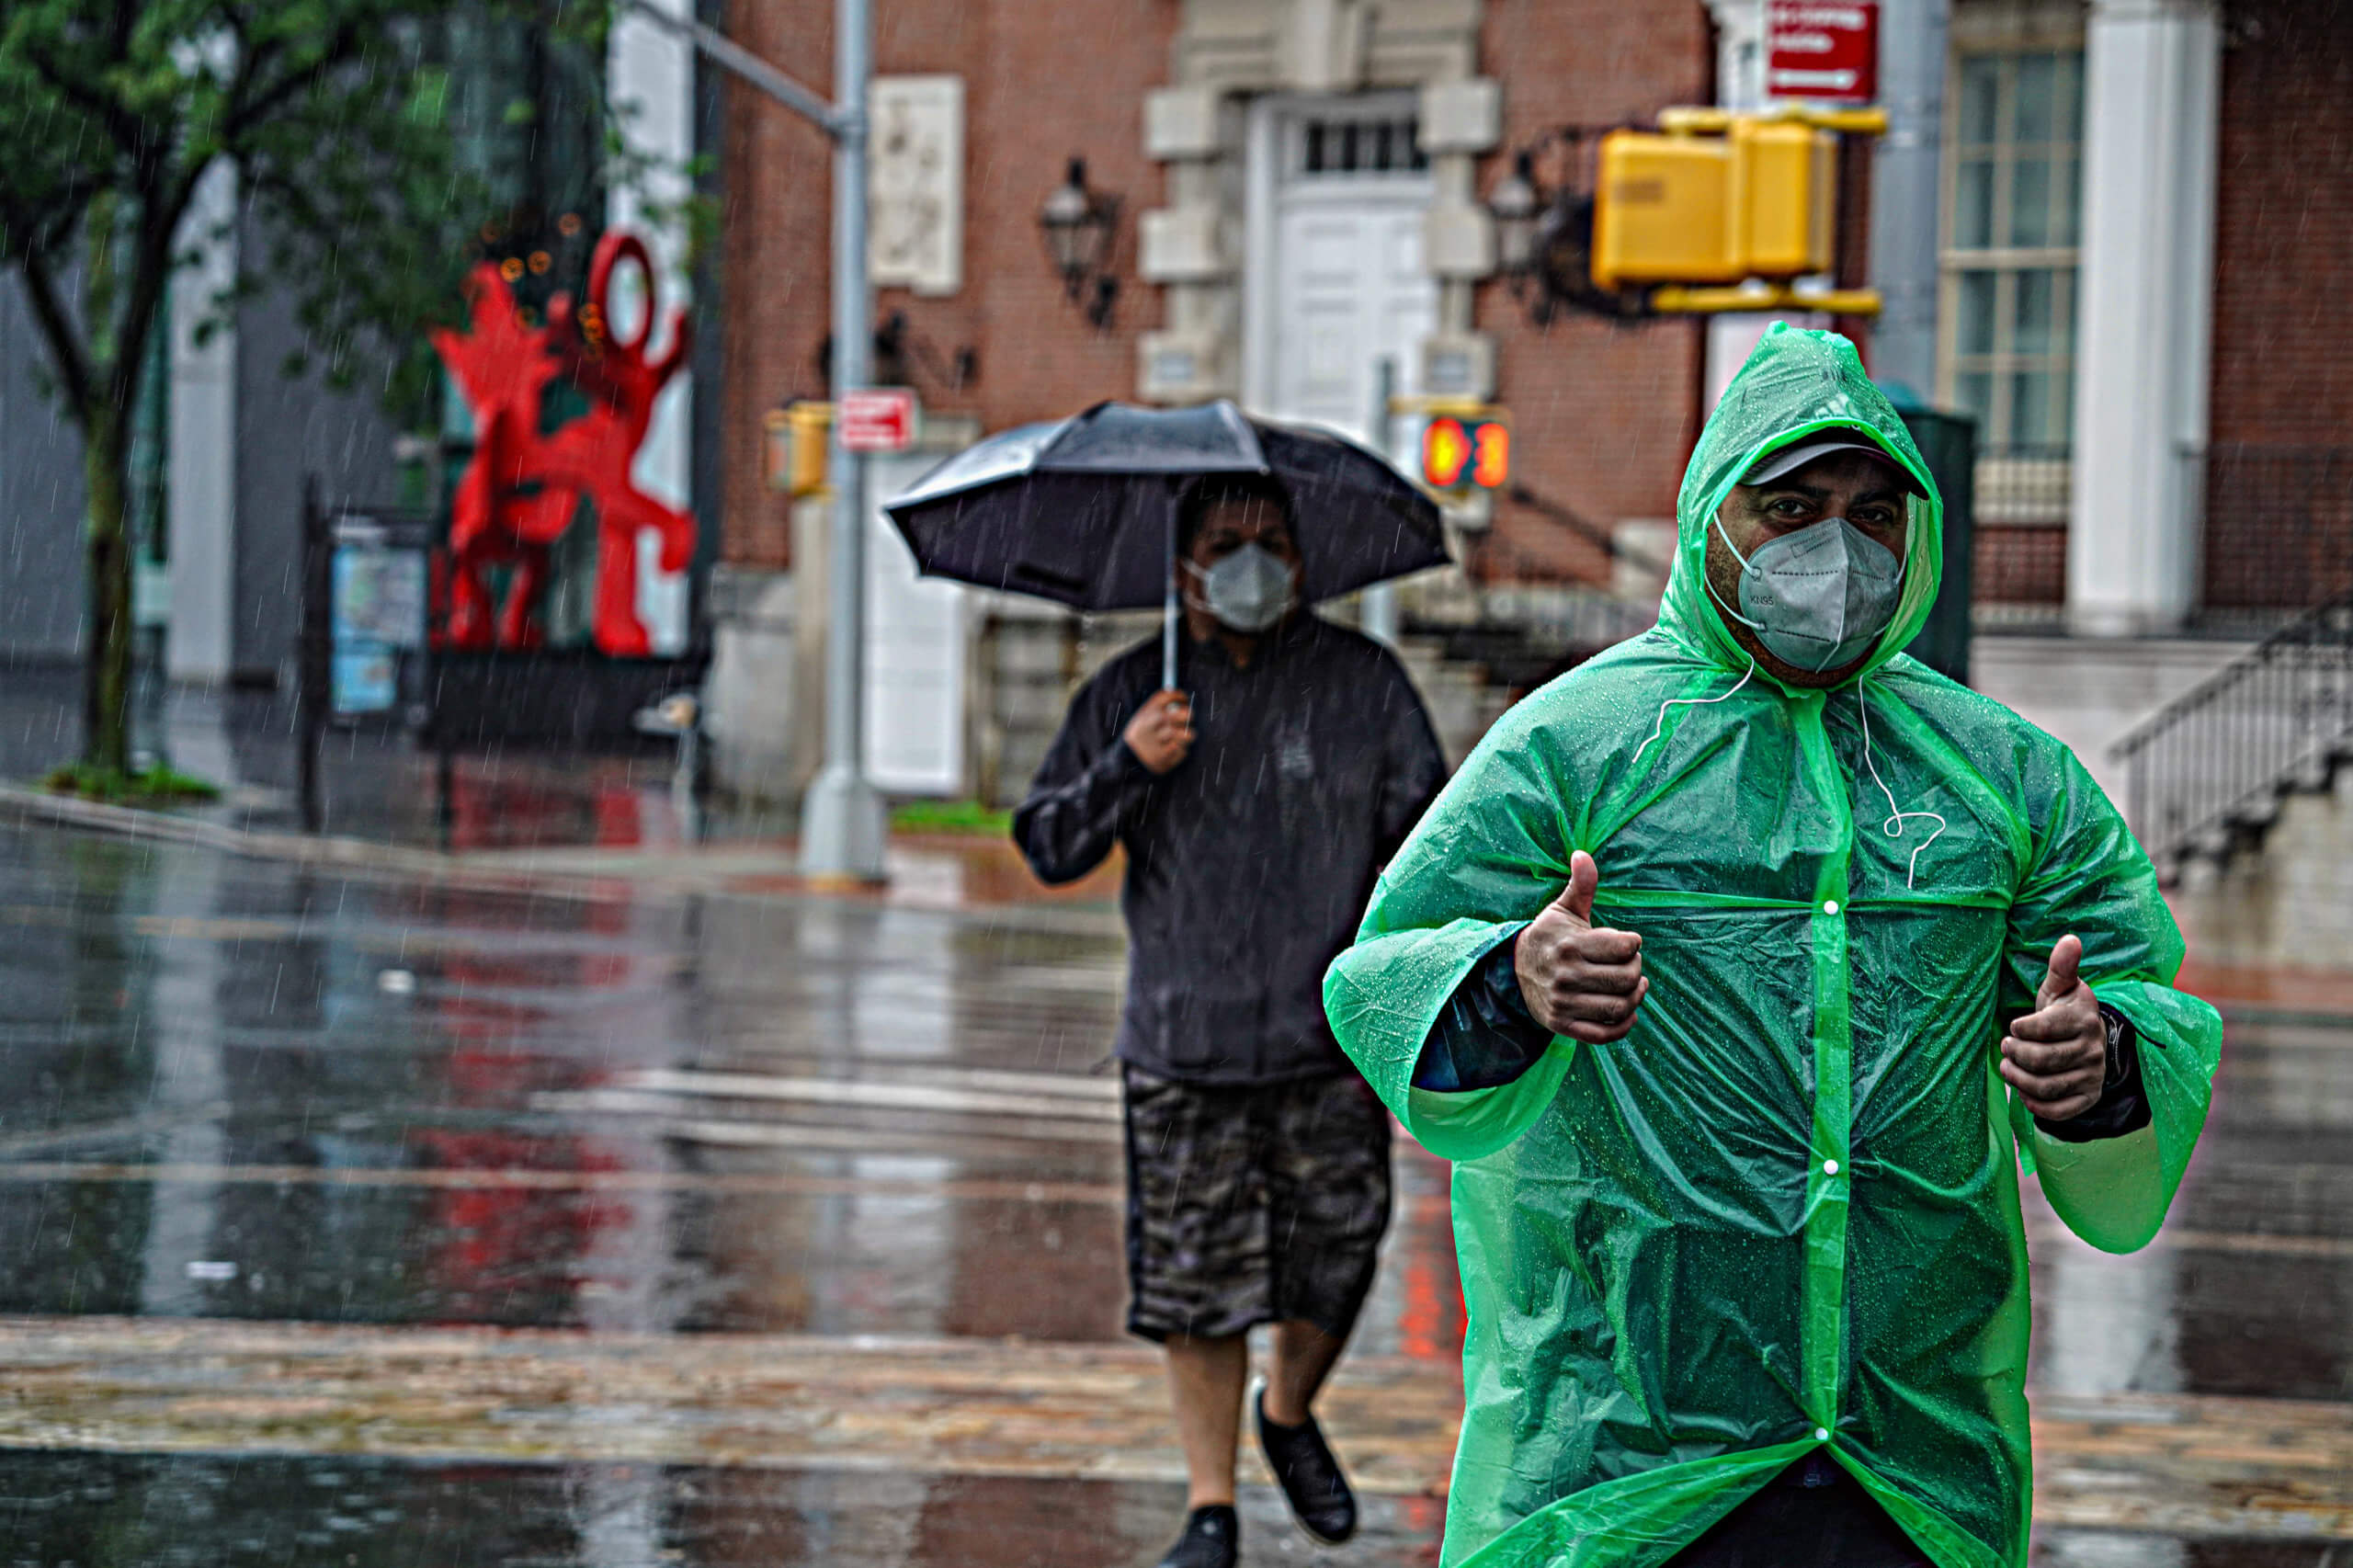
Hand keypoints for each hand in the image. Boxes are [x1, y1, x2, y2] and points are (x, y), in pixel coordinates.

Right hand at [1122, 689, 1194, 774]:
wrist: (1128, 761)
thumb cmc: (1143, 734)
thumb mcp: (1143, 717)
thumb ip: (1157, 705)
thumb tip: (1173, 690)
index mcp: (1143, 716)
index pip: (1164, 698)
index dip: (1178, 696)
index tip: (1184, 698)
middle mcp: (1147, 729)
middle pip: (1175, 715)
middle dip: (1187, 714)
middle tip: (1189, 716)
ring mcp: (1154, 746)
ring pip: (1183, 735)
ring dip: (1187, 735)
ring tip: (1184, 736)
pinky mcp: (1161, 760)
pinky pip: (1181, 752)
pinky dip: (1180, 750)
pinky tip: (1173, 751)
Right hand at [1515, 851, 1648, 1043]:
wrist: (1514, 970)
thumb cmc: (1549, 935)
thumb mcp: (1562, 908)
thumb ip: (1581, 885)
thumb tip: (1583, 854)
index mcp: (1570, 945)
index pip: (1624, 948)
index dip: (1634, 943)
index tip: (1628, 942)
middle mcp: (1566, 976)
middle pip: (1627, 979)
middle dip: (1637, 970)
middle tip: (1630, 965)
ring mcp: (1563, 1003)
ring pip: (1620, 1007)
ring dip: (1636, 997)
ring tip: (1634, 986)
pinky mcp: (1562, 1025)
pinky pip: (1603, 1034)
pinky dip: (1623, 1026)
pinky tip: (1628, 1012)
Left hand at [2000, 934, 2107, 1120]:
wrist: (2088, 1038)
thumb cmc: (2063, 1010)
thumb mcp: (2061, 986)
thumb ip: (2061, 965)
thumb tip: (2070, 939)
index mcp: (2083, 1019)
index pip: (2044, 1028)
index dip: (2020, 1030)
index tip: (2013, 1027)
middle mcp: (2092, 1049)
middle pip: (2041, 1060)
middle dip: (2015, 1055)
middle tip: (2005, 1048)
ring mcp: (2092, 1075)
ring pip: (2046, 1086)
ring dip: (2018, 1079)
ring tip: (2008, 1068)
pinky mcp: (2088, 1096)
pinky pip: (2060, 1110)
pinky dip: (2036, 1105)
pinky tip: (2024, 1092)